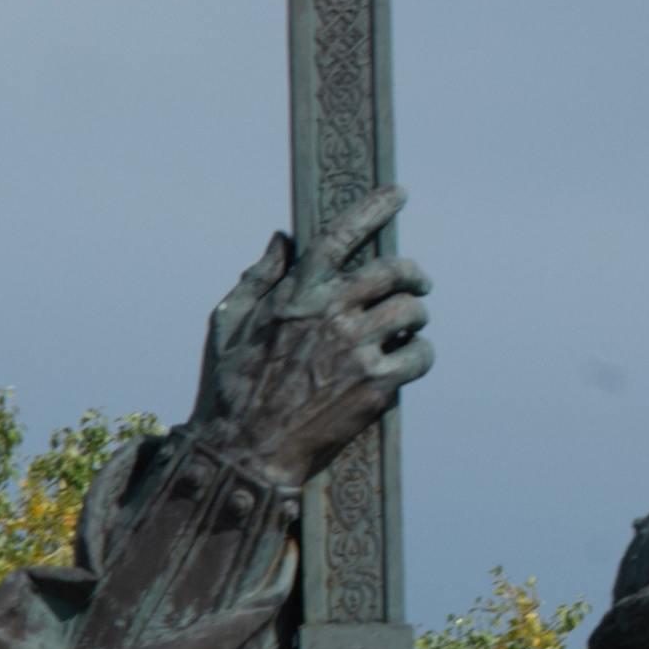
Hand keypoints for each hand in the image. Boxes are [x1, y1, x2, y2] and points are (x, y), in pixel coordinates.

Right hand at [190, 186, 432, 489]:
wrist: (243, 453)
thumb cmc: (230, 387)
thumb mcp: (227, 322)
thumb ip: (258, 277)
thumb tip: (281, 238)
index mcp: (297, 294)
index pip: (342, 234)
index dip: (375, 208)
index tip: (398, 194)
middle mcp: (332, 314)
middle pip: (394, 272)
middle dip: (413, 274)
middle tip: (417, 283)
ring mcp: (357, 350)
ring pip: (413, 312)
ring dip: (416, 316)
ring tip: (408, 327)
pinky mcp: (376, 386)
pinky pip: (421, 355)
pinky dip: (421, 354)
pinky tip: (409, 359)